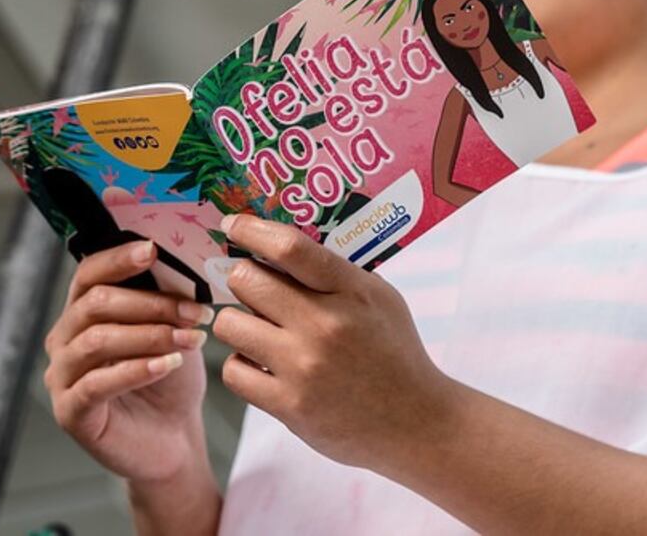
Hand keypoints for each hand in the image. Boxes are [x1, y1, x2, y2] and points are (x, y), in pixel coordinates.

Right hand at [42, 240, 213, 484]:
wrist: (174, 436)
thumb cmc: (170, 379)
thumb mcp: (173, 329)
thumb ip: (167, 298)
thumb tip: (181, 263)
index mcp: (83, 311)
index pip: (89, 273)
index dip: (118, 259)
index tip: (153, 251)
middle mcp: (64, 339)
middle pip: (96, 304)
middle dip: (152, 303)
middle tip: (195, 312)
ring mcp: (62, 376)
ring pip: (96, 340)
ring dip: (150, 335)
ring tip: (190, 339)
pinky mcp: (69, 412)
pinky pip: (95, 384)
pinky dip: (135, 370)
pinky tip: (167, 365)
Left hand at [211, 215, 456, 472]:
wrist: (416, 422)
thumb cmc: (395, 352)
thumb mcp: (380, 298)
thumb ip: (337, 273)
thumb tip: (281, 247)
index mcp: (350, 291)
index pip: (289, 248)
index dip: (251, 230)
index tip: (232, 224)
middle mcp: (324, 325)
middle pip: (247, 281)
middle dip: (243, 278)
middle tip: (253, 287)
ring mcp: (303, 367)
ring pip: (230, 324)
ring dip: (239, 323)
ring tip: (259, 330)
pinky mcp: (289, 405)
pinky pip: (234, 370)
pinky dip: (242, 365)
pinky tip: (262, 364)